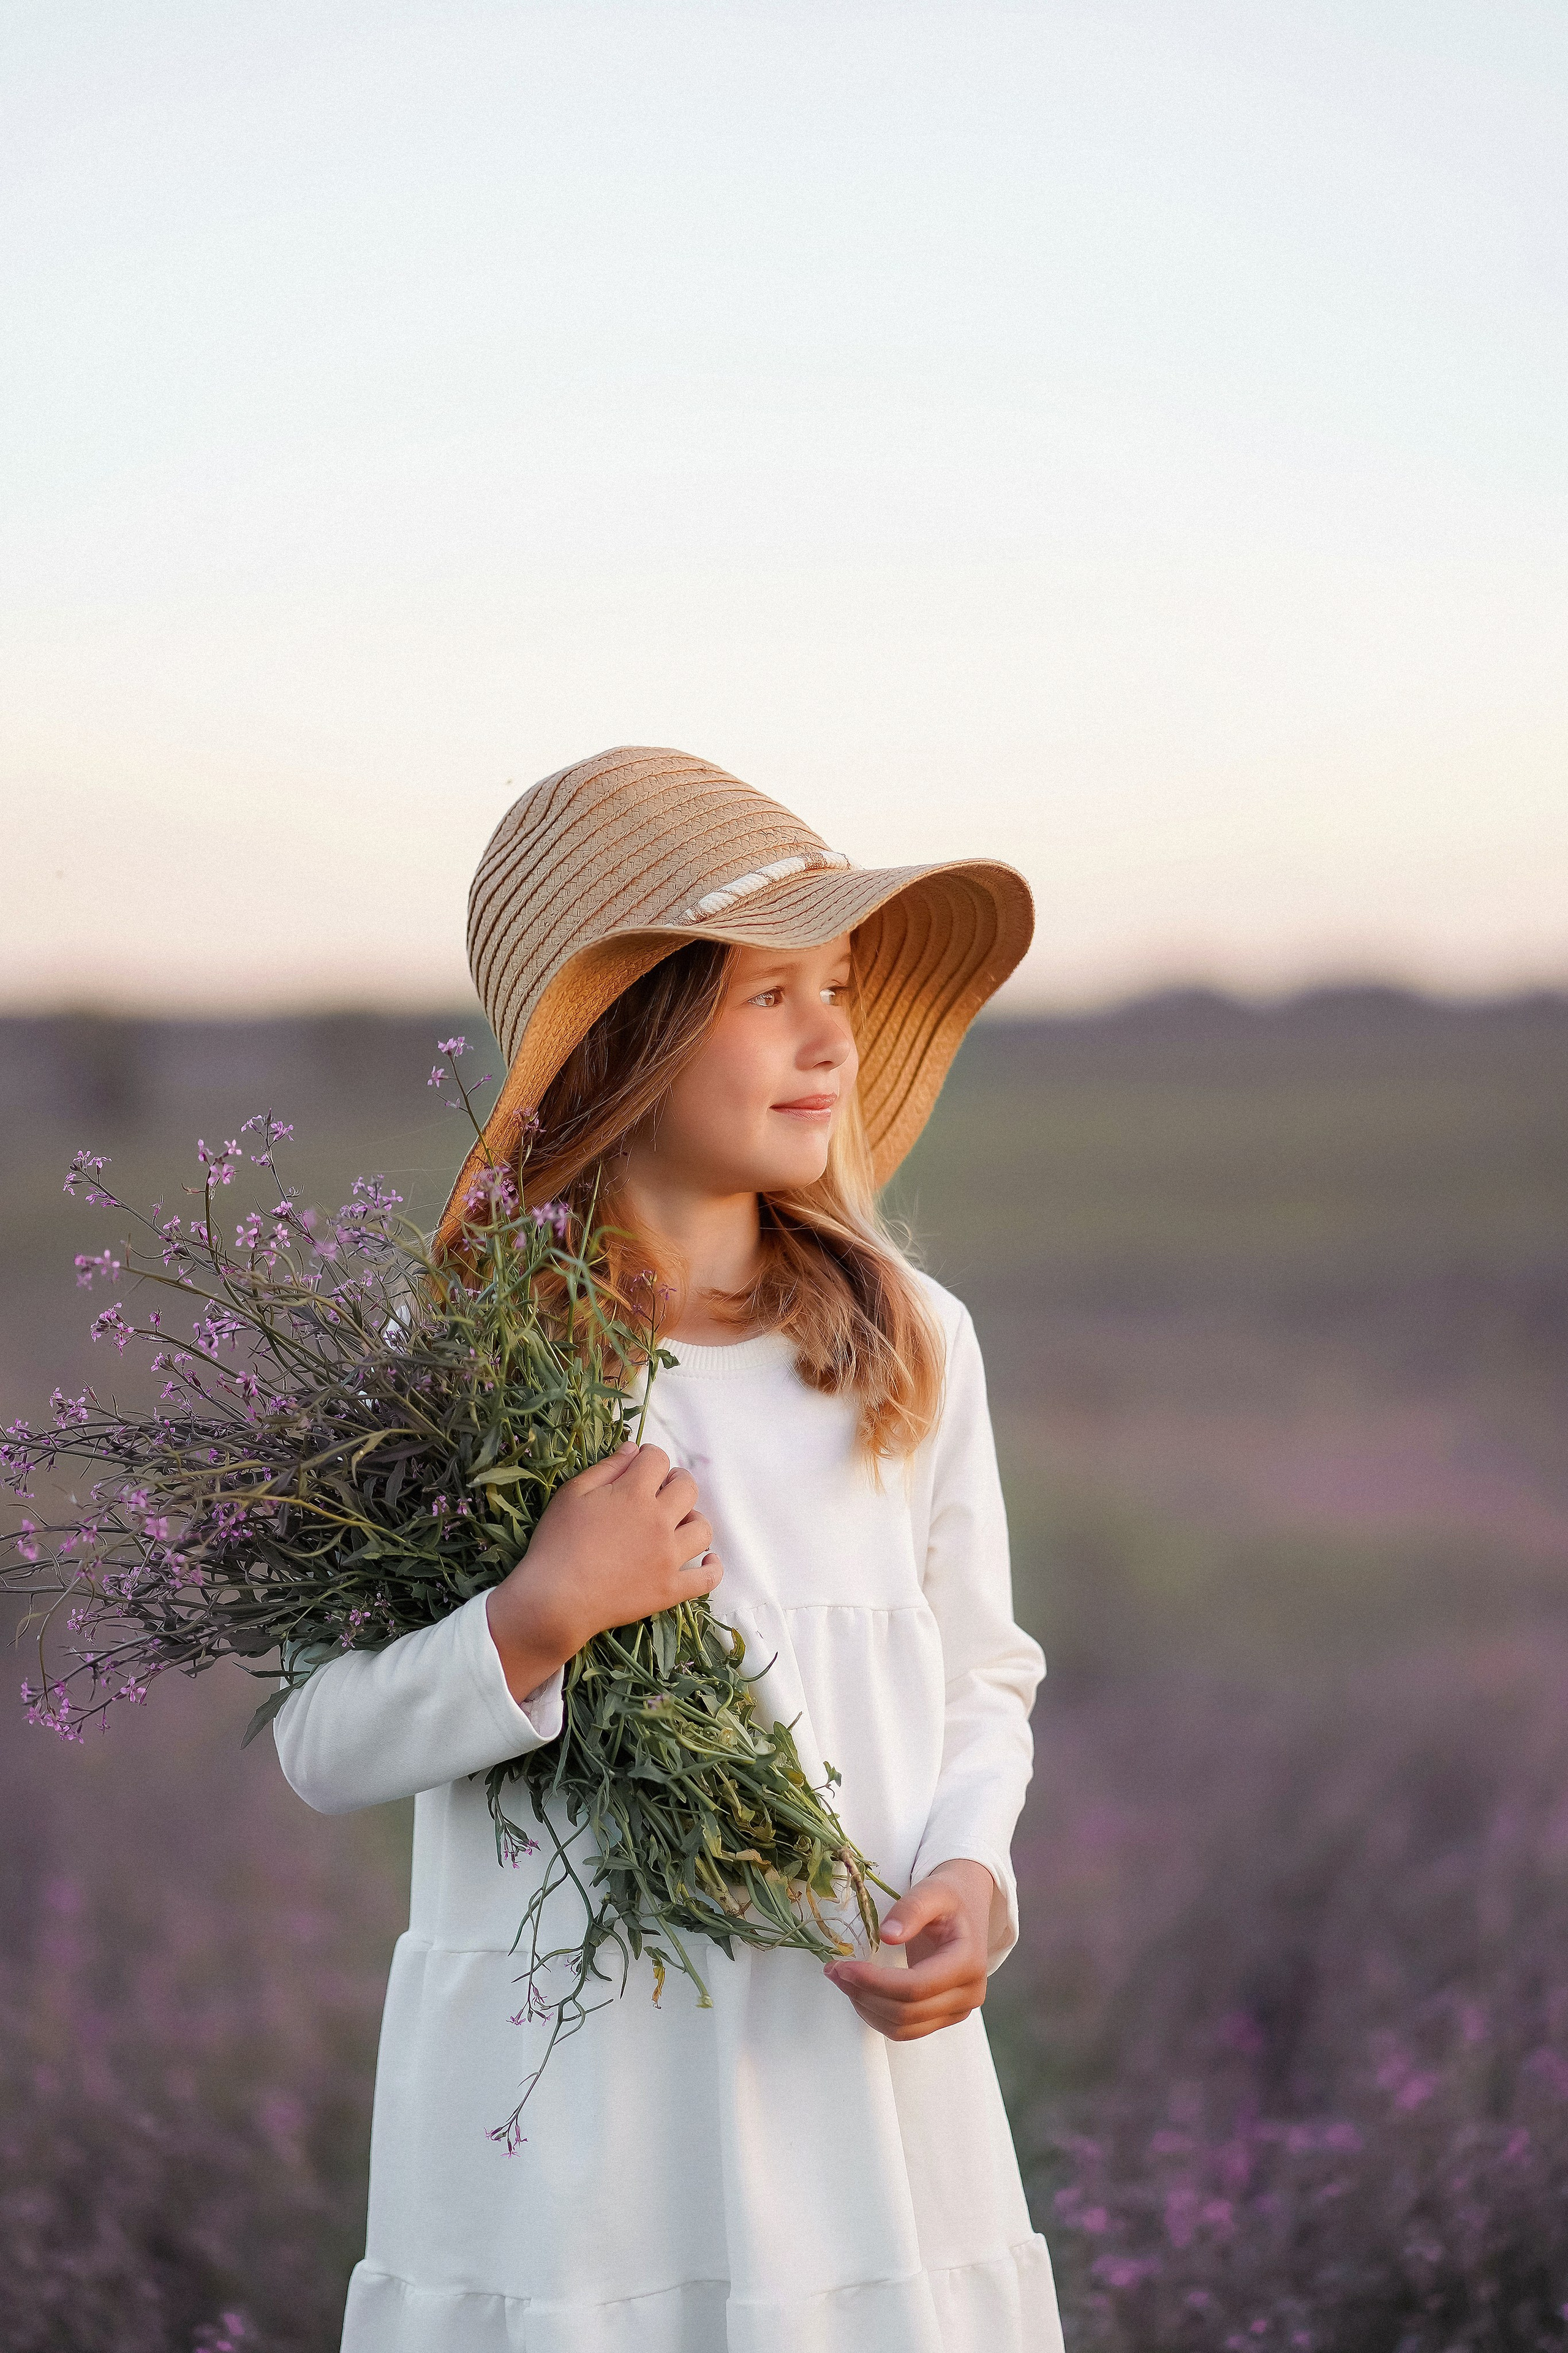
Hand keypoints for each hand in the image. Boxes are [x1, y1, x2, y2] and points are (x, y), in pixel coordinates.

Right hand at [485, 1442, 722, 1703]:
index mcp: (634, 1494)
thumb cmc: (557, 1543)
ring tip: (679, 1522)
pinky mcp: (670, 1589)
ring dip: (694, 1519)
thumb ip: (607, 1467)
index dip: (650, 1456)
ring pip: (702, 1529)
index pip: (657, 1460)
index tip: (642, 1463)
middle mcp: (659, 1521)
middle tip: (664, 1488)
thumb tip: (633, 1448)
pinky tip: (708, 1561)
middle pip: (688, 1488)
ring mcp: (668, 1557)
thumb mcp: (572, 1494)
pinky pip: (706, 1579)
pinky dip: (712, 1568)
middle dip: (677, 1480)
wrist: (555, 1599)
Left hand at [823, 1859, 993, 2040]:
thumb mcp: (932, 1891)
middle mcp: (968, 1995)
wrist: (966, 1909)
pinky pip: (905, 2030)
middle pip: (907, 2013)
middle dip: (864, 1994)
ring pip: (903, 2029)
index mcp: (968, 1963)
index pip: (916, 1987)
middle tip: (834, 1970)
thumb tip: (887, 1936)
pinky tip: (860, 1992)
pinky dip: (876, 2016)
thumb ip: (912, 1909)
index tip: (844, 1966)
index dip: (876, 1982)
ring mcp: (957, 2011)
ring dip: (866, 2009)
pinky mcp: (942, 2017)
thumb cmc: (949, 1898)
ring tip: (842, 1980)